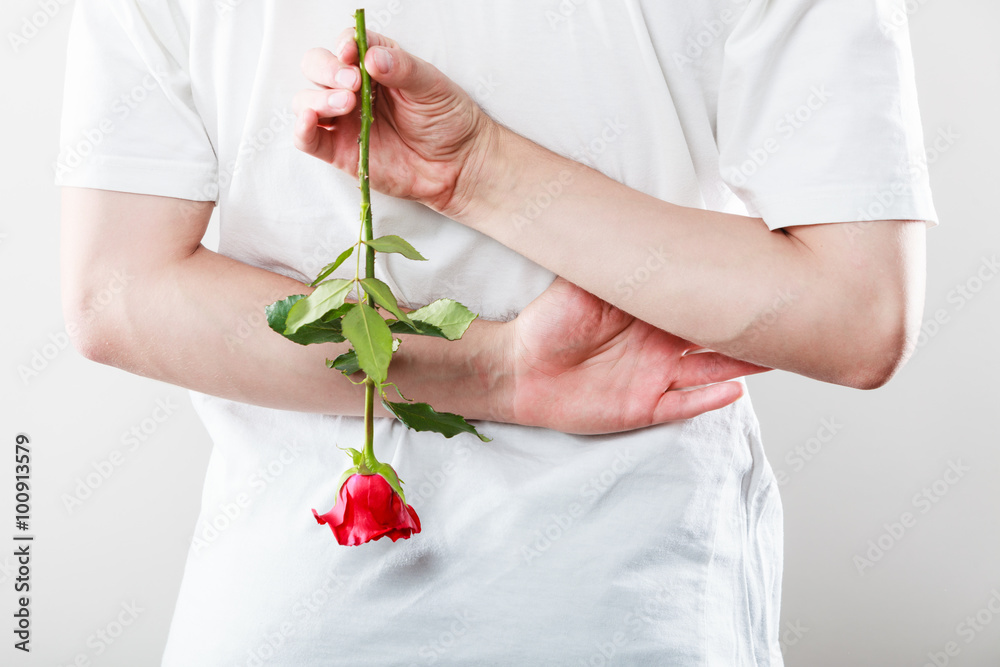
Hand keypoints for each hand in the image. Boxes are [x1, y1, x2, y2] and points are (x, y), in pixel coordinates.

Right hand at [292, 28, 489, 214]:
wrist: (458, 164)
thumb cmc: (448, 119)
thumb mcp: (432, 85)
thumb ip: (402, 68)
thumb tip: (372, 58)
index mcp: (375, 64)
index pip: (347, 44)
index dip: (344, 45)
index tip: (352, 53)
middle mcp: (354, 88)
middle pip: (317, 67)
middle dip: (327, 70)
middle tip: (352, 83)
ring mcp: (344, 119)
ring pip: (307, 100)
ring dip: (317, 98)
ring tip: (346, 104)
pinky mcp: (340, 150)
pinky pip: (308, 139)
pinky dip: (302, 129)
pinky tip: (310, 121)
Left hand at [500, 278, 770, 433]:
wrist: (518, 367)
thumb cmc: (549, 321)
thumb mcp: (584, 281)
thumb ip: (618, 261)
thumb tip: (641, 224)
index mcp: (652, 312)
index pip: (699, 300)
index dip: (728, 291)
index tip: (762, 275)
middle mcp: (661, 344)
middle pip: (717, 335)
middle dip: (748, 326)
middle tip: (787, 313)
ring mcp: (656, 377)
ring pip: (711, 370)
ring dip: (742, 362)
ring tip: (776, 351)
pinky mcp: (644, 406)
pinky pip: (684, 404)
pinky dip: (710, 398)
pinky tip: (735, 388)